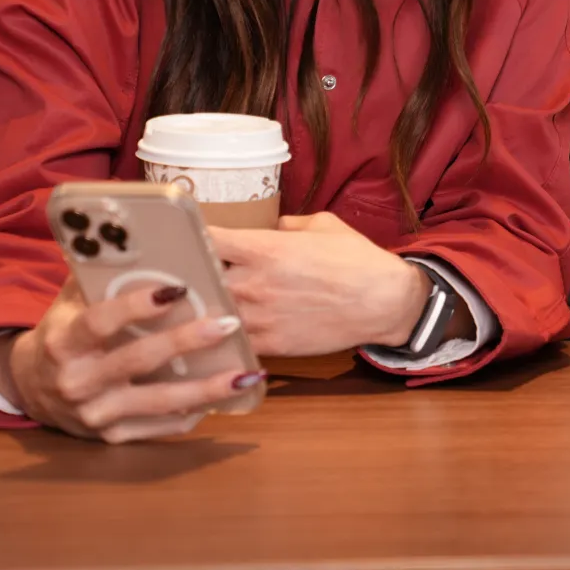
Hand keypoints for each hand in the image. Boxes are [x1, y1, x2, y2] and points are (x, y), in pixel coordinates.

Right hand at [0, 277, 264, 443]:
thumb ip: (102, 278)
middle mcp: (77, 381)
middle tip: (229, 323)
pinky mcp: (112, 436)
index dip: (136, 306)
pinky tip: (224, 397)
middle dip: (186, 341)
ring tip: (245, 374)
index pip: (100, 321)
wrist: (33, 386)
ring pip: (158, 402)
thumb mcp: (71, 302)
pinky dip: (194, 412)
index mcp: (65, 341)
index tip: (177, 289)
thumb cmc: (65, 332)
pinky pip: (159, 427)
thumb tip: (143, 241)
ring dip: (206, 389)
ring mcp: (95, 413)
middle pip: (138, 360)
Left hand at [209, 212, 431, 356]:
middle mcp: (253, 283)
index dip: (191, 236)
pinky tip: (217, 335)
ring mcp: (259, 317)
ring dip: (201, 309)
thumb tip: (276, 226)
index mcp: (263, 249)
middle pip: (198, 278)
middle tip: (185, 273)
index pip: (206, 238)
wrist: (384, 301)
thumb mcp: (323, 226)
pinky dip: (221, 339)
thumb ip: (290, 225)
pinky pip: (230, 343)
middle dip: (192, 274)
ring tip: (195, 305)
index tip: (187, 236)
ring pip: (208, 314)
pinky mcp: (269, 344)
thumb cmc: (357, 260)